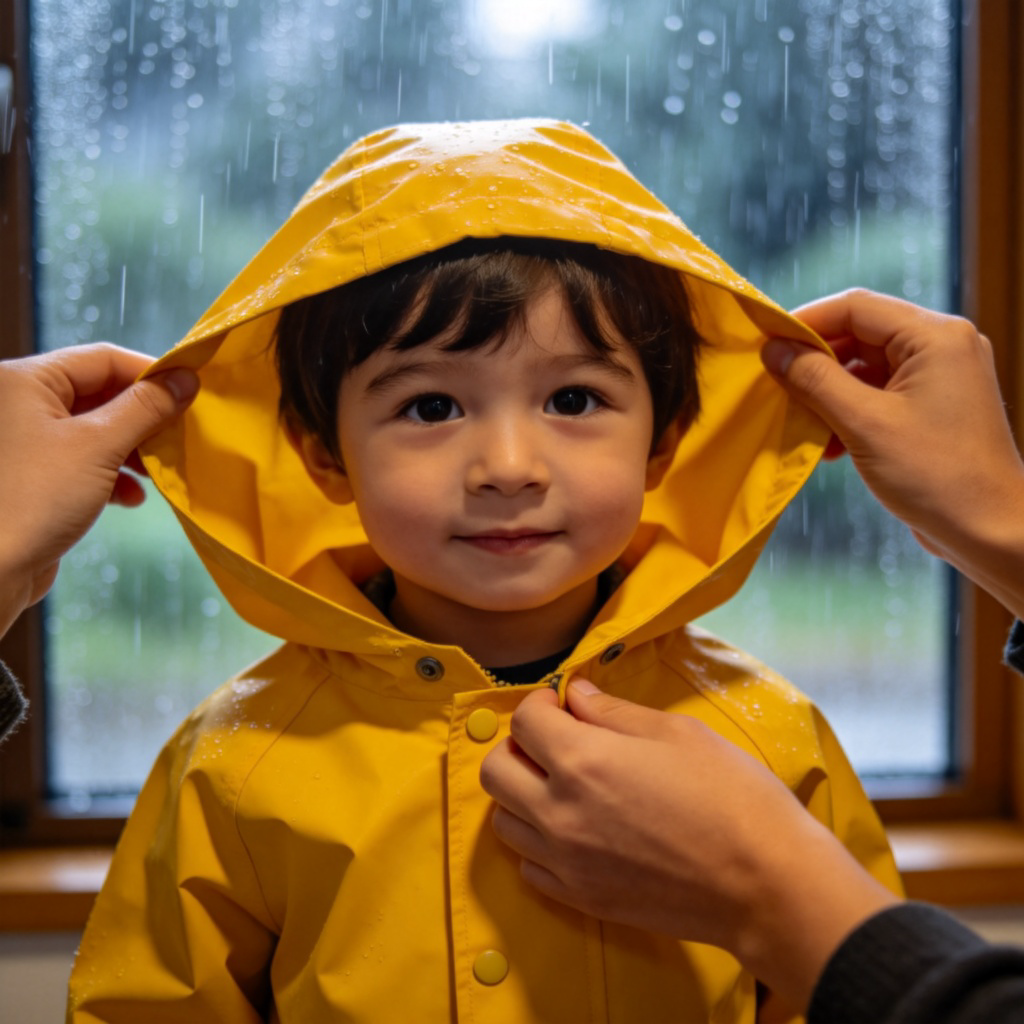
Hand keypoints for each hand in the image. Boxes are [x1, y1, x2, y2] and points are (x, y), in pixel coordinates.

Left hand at [0, 343, 197, 635]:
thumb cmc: (33, 500)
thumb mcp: (99, 446)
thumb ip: (146, 408)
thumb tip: (186, 378)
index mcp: (25, 380)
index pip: (102, 359)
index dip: (150, 373)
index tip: (191, 392)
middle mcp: (20, 403)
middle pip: (100, 392)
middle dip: (144, 417)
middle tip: (179, 434)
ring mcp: (25, 441)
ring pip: (96, 429)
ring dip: (133, 449)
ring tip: (158, 471)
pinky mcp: (33, 476)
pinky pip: (84, 460)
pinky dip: (113, 474)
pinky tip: (131, 497)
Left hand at [480, 680, 896, 1010]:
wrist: (765, 885)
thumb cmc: (731, 796)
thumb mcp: (676, 733)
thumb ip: (612, 711)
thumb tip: (575, 695)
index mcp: (582, 762)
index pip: (523, 720)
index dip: (540, 703)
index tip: (562, 704)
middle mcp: (560, 813)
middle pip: (495, 771)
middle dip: (518, 746)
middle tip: (555, 742)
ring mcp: (566, 862)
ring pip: (505, 821)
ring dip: (524, 795)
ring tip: (564, 787)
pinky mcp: (581, 899)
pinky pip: (530, 866)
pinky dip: (540, 842)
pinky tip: (577, 830)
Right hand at [763, 289, 1023, 619]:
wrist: (989, 531)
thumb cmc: (936, 475)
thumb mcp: (864, 424)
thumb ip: (815, 380)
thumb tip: (774, 349)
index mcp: (935, 337)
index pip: (856, 307)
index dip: (805, 321)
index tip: (765, 343)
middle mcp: (943, 346)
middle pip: (860, 334)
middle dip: (815, 361)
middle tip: (775, 385)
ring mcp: (940, 377)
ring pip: (865, 366)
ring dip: (828, 392)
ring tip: (801, 422)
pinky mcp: (933, 407)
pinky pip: (879, 393)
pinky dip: (849, 412)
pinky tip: (828, 445)